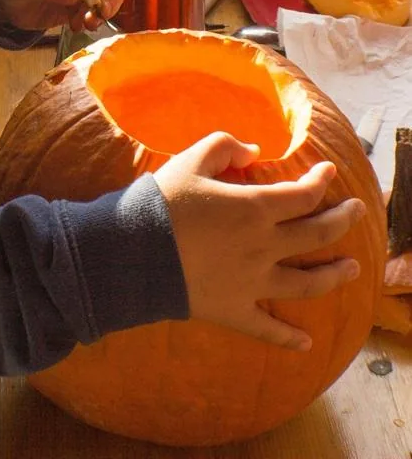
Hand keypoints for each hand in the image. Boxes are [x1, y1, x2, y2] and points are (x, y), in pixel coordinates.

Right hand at [154, 133, 365, 349]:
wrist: (132, 252)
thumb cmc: (161, 202)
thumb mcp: (191, 160)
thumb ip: (225, 146)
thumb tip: (254, 151)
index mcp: (255, 207)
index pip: (303, 194)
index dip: (321, 181)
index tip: (329, 172)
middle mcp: (263, 246)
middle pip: (316, 233)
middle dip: (342, 219)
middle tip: (357, 211)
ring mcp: (253, 282)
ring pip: (307, 282)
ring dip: (334, 274)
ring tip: (351, 268)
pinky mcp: (234, 309)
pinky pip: (267, 328)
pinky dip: (288, 338)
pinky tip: (306, 344)